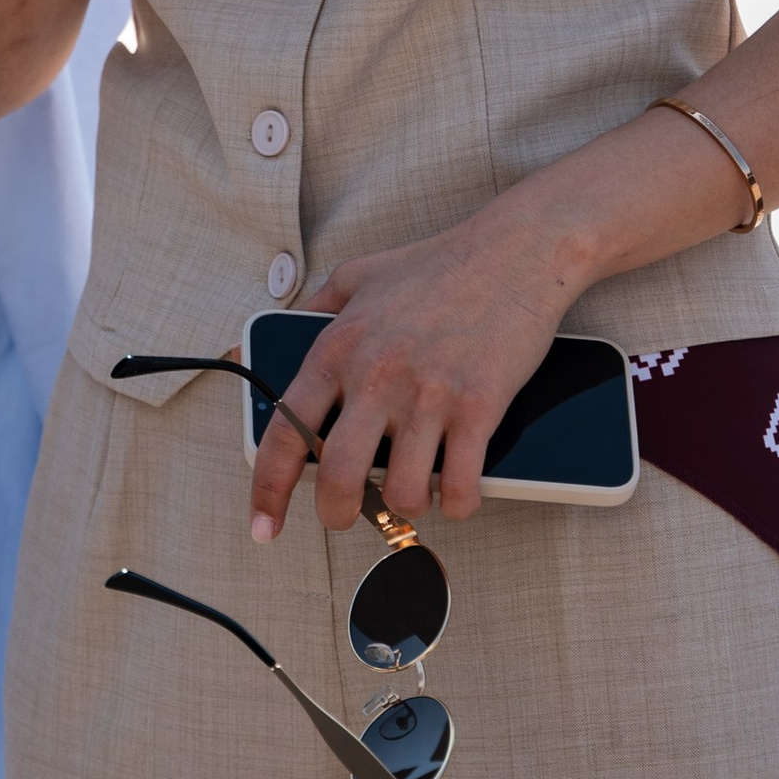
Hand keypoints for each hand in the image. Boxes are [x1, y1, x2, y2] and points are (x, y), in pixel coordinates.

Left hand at [250, 205, 574, 538]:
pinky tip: (456, 492)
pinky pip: (460, 484)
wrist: (515, 252)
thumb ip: (314, 310)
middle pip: (340, 478)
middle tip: (346, 518)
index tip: (263, 526)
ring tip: (410, 494)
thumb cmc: (436, 264)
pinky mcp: (479, 407)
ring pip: (404, 492)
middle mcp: (377, 375)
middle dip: (338, 515)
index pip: (287, 431)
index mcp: (338, 347)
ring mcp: (429, 394)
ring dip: (405, 507)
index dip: (267, 489)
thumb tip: (274, 338)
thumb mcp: (357, 275)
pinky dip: (456, 503)